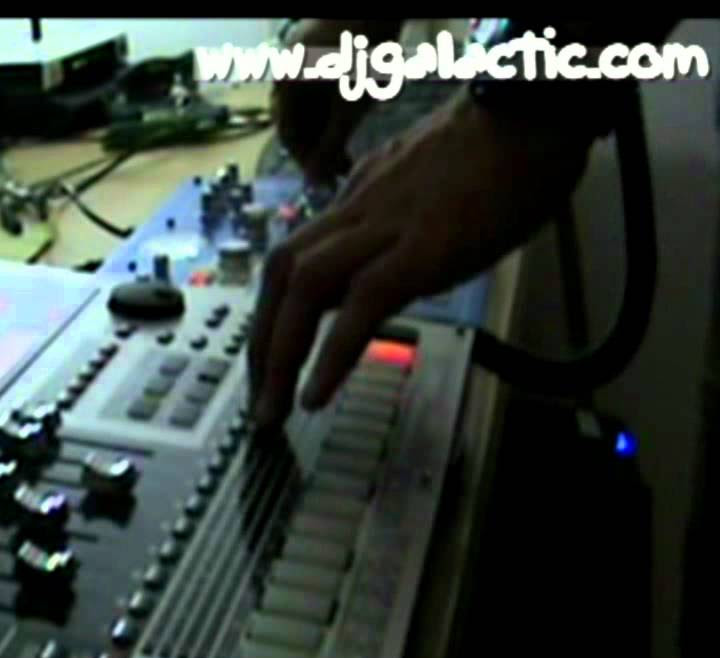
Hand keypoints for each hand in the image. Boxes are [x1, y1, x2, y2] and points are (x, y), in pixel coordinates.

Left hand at [249, 88, 593, 428]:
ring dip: (280, 351)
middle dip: (260, 338)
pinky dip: (332, 352)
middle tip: (257, 395)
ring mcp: (387, 226)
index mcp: (359, 199)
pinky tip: (316, 393)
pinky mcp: (424, 247)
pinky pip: (363, 302)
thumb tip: (382, 273)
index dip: (271, 309)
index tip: (267, 356)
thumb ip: (395, 229)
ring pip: (304, 286)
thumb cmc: (501, 151)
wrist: (539, 112)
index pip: (295, 257)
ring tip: (273, 407)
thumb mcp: (428, 192)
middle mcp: (358, 209)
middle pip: (281, 272)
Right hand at [270, 19, 402, 184]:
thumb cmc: (363, 55)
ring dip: (329, 133)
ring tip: (350, 153)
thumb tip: (316, 180)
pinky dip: (334, 112)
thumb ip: (331, 145)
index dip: (305, 161)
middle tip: (341, 171)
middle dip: (320, 149)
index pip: (288, 134)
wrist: (379, 10)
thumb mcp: (349, 107)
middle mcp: (288, 74)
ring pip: (312, 110)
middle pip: (300, 122)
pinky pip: (322, 93)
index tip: (323, 181)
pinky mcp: (322, 57)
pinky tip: (352, 125)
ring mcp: (304, 63)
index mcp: (286, 85)